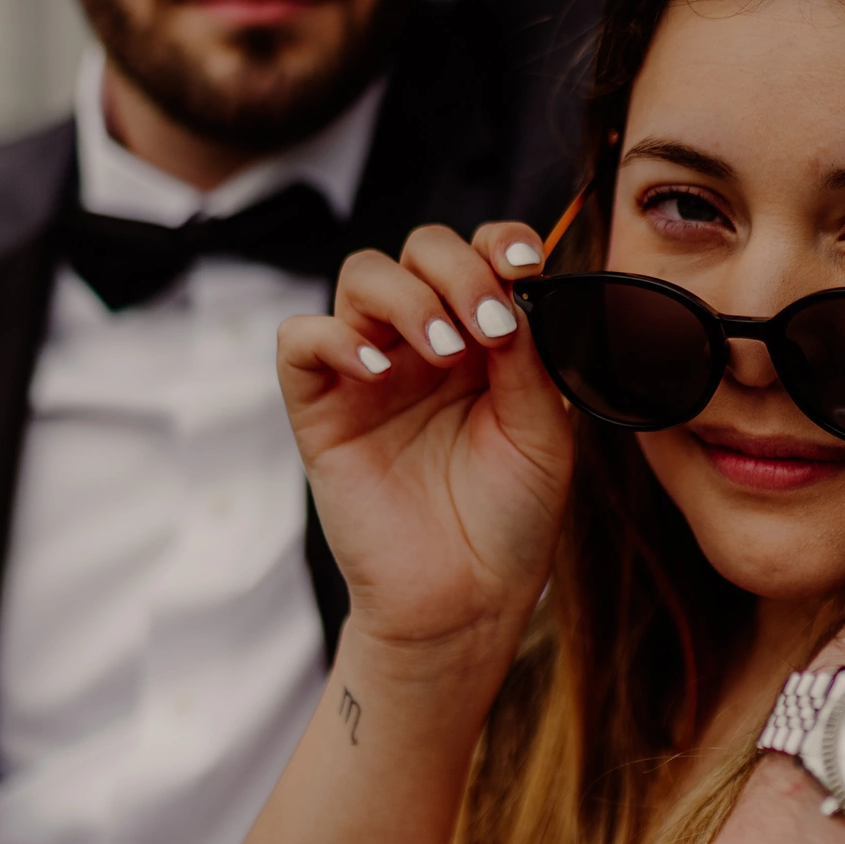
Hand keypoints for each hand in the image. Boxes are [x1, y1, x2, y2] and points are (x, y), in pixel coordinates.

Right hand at [277, 222, 571, 663]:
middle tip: (488, 325)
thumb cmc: (511, 520)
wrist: (465, 602)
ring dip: (408, 299)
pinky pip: (301, 340)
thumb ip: (530, 358)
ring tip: (443, 356)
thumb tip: (514, 292)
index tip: (526, 265)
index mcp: (482, 340)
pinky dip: (335, 338)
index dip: (499, 241)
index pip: (479, 254)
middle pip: (419, 250)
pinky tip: (378, 372)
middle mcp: (423, 343)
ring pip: (361, 276)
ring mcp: (368, 371)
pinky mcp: (320, 409)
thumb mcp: (543, 432)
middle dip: (457, 270)